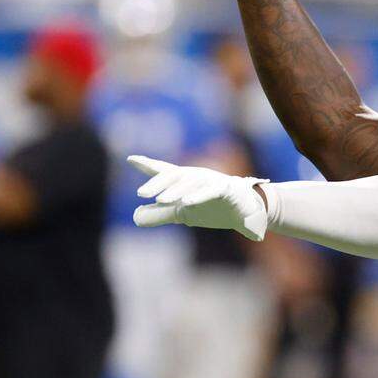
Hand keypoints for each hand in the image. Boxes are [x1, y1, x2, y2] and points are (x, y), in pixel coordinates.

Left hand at [128, 155, 269, 239]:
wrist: (247, 212)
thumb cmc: (214, 208)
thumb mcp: (183, 213)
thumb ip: (160, 214)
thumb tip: (135, 218)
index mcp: (185, 182)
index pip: (164, 171)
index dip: (147, 164)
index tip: (130, 159)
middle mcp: (197, 177)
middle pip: (175, 175)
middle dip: (158, 182)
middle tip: (141, 193)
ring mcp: (212, 182)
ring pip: (191, 183)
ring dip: (176, 191)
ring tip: (161, 200)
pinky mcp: (227, 190)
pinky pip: (212, 190)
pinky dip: (199, 195)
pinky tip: (187, 203)